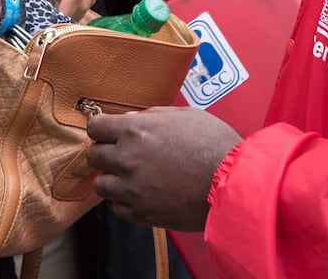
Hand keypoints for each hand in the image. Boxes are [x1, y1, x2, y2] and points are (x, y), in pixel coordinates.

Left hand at [86, 106, 241, 232]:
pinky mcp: (142, 213)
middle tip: (122, 154)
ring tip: (132, 177)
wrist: (233, 183)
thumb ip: (152, 116)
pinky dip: (125, 201)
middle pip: (94, 155)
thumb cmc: (214, 145)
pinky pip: (117, 208)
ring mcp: (132, 188)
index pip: (95, 127)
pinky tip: (142, 194)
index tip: (107, 132)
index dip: (102, 129)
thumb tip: (131, 119)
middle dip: (105, 152)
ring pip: (101, 184)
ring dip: (113, 179)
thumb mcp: (184, 116)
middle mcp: (128, 159)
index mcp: (136, 130)